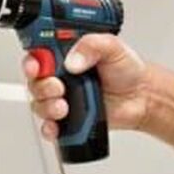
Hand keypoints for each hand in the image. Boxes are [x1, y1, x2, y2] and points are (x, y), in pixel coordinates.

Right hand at [23, 33, 150, 139]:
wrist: (142, 96)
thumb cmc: (127, 70)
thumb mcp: (112, 47)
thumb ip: (92, 45)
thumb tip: (73, 60)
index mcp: (66, 53)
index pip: (38, 54)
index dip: (32, 61)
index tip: (36, 66)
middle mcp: (61, 75)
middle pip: (34, 81)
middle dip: (41, 85)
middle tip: (58, 87)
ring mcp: (63, 97)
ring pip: (39, 103)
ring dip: (46, 106)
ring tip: (64, 106)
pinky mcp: (69, 118)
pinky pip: (50, 125)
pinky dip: (49, 127)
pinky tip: (57, 126)